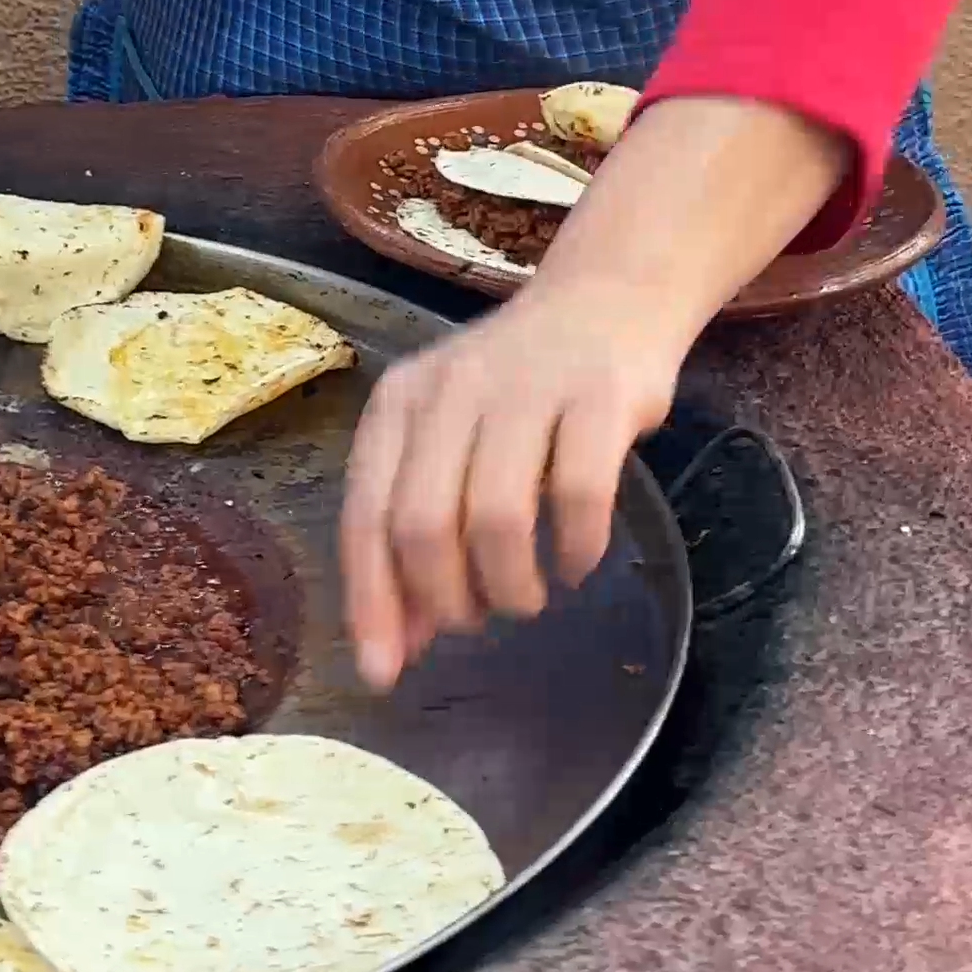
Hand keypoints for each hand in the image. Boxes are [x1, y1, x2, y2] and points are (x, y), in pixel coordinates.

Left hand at [339, 267, 685, 692]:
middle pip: (423, 525)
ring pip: (497, 517)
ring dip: (511, 585)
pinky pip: (578, 494)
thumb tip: (398, 646)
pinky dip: (576, 550)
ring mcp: (527, 388)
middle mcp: (452, 390)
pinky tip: (577, 561)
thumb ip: (415, 531)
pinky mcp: (599, 396)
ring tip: (527, 595)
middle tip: (478, 617)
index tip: (385, 673)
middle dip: (447, 599)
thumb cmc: (515, 389)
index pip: (365, 516)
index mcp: (399, 404)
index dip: (372, 603)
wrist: (606, 298)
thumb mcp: (449, 443)